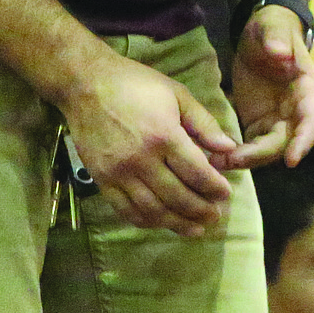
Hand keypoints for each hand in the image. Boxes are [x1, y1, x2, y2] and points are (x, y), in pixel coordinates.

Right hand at [62, 52, 236, 236]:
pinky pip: (126, 210)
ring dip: (177, 223)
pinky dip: (146, 221)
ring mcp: (119, 173)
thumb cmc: (135, 84)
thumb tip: (229, 149)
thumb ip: (204, 123)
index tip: (226, 193)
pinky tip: (161, 222)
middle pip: (178, 197)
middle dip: (201, 210)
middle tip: (215, 215)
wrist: (84, 84)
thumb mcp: (177, 94)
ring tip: (195, 228)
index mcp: (164, 135)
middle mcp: (142, 159)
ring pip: (153, 210)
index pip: (197, 173)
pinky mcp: (101, 180)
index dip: (215, 188)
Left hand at [223, 5, 313, 169]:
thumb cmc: (273, 29)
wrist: (263, 36)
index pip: (311, 120)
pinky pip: (252, 146)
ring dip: (246, 159)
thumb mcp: (272, 28)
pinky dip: (237, 154)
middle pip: (285, 142)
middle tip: (232, 160)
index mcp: (308, 90)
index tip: (291, 161)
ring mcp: (279, 120)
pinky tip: (215, 158)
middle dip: (261, 155)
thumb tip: (279, 54)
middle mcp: (298, 112)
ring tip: (217, 163)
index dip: (303, 141)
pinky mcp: (261, 124)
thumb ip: (277, 39)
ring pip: (267, 149)